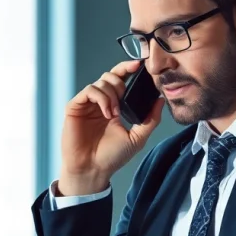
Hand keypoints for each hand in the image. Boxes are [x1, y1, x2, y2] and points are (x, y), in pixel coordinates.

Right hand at [58, 60, 164, 195]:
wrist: (93, 170)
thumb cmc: (112, 157)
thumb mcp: (138, 137)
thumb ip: (151, 119)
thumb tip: (161, 99)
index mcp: (114, 106)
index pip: (121, 80)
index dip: (128, 69)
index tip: (140, 65)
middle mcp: (100, 103)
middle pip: (110, 76)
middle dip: (121, 82)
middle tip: (124, 99)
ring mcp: (87, 104)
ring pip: (100, 82)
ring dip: (112, 94)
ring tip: (115, 113)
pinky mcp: (75, 107)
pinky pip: (89, 91)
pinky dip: (101, 98)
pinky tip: (107, 113)